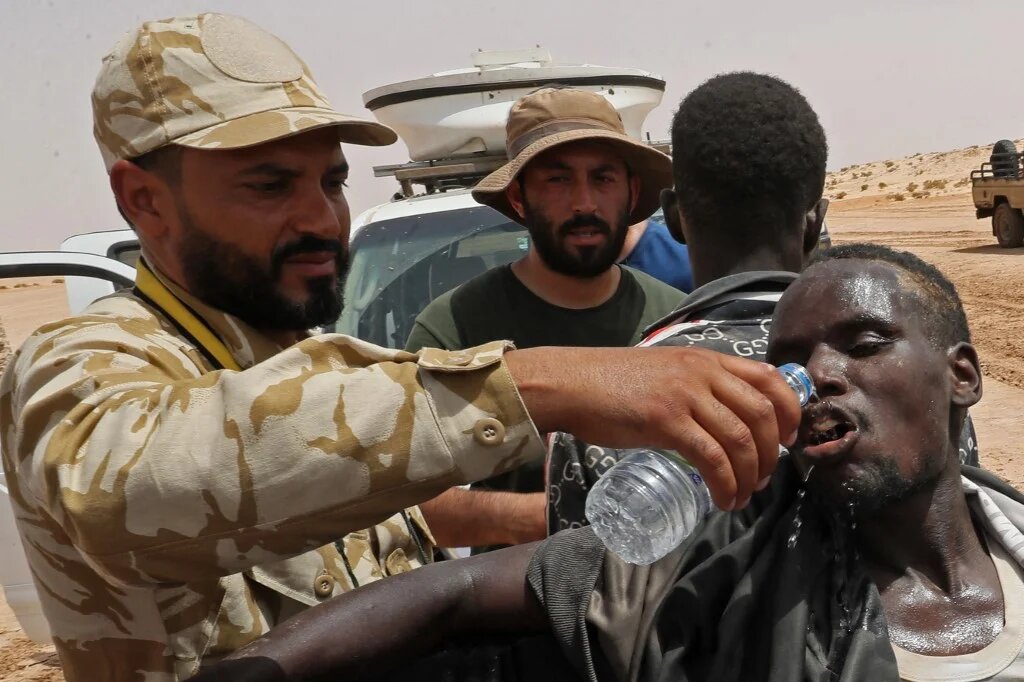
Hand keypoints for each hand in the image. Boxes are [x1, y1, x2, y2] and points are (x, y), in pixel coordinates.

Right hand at [506, 346, 800, 510]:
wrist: (571, 383)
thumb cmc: (612, 383)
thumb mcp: (666, 373)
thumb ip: (696, 387)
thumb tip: (720, 421)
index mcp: (707, 360)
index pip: (770, 379)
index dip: (790, 411)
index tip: (787, 439)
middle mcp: (702, 373)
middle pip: (762, 414)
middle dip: (772, 454)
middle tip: (764, 477)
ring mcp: (684, 396)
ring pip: (740, 439)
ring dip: (750, 475)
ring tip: (741, 496)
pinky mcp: (665, 421)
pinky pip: (712, 458)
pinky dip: (725, 484)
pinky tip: (722, 498)